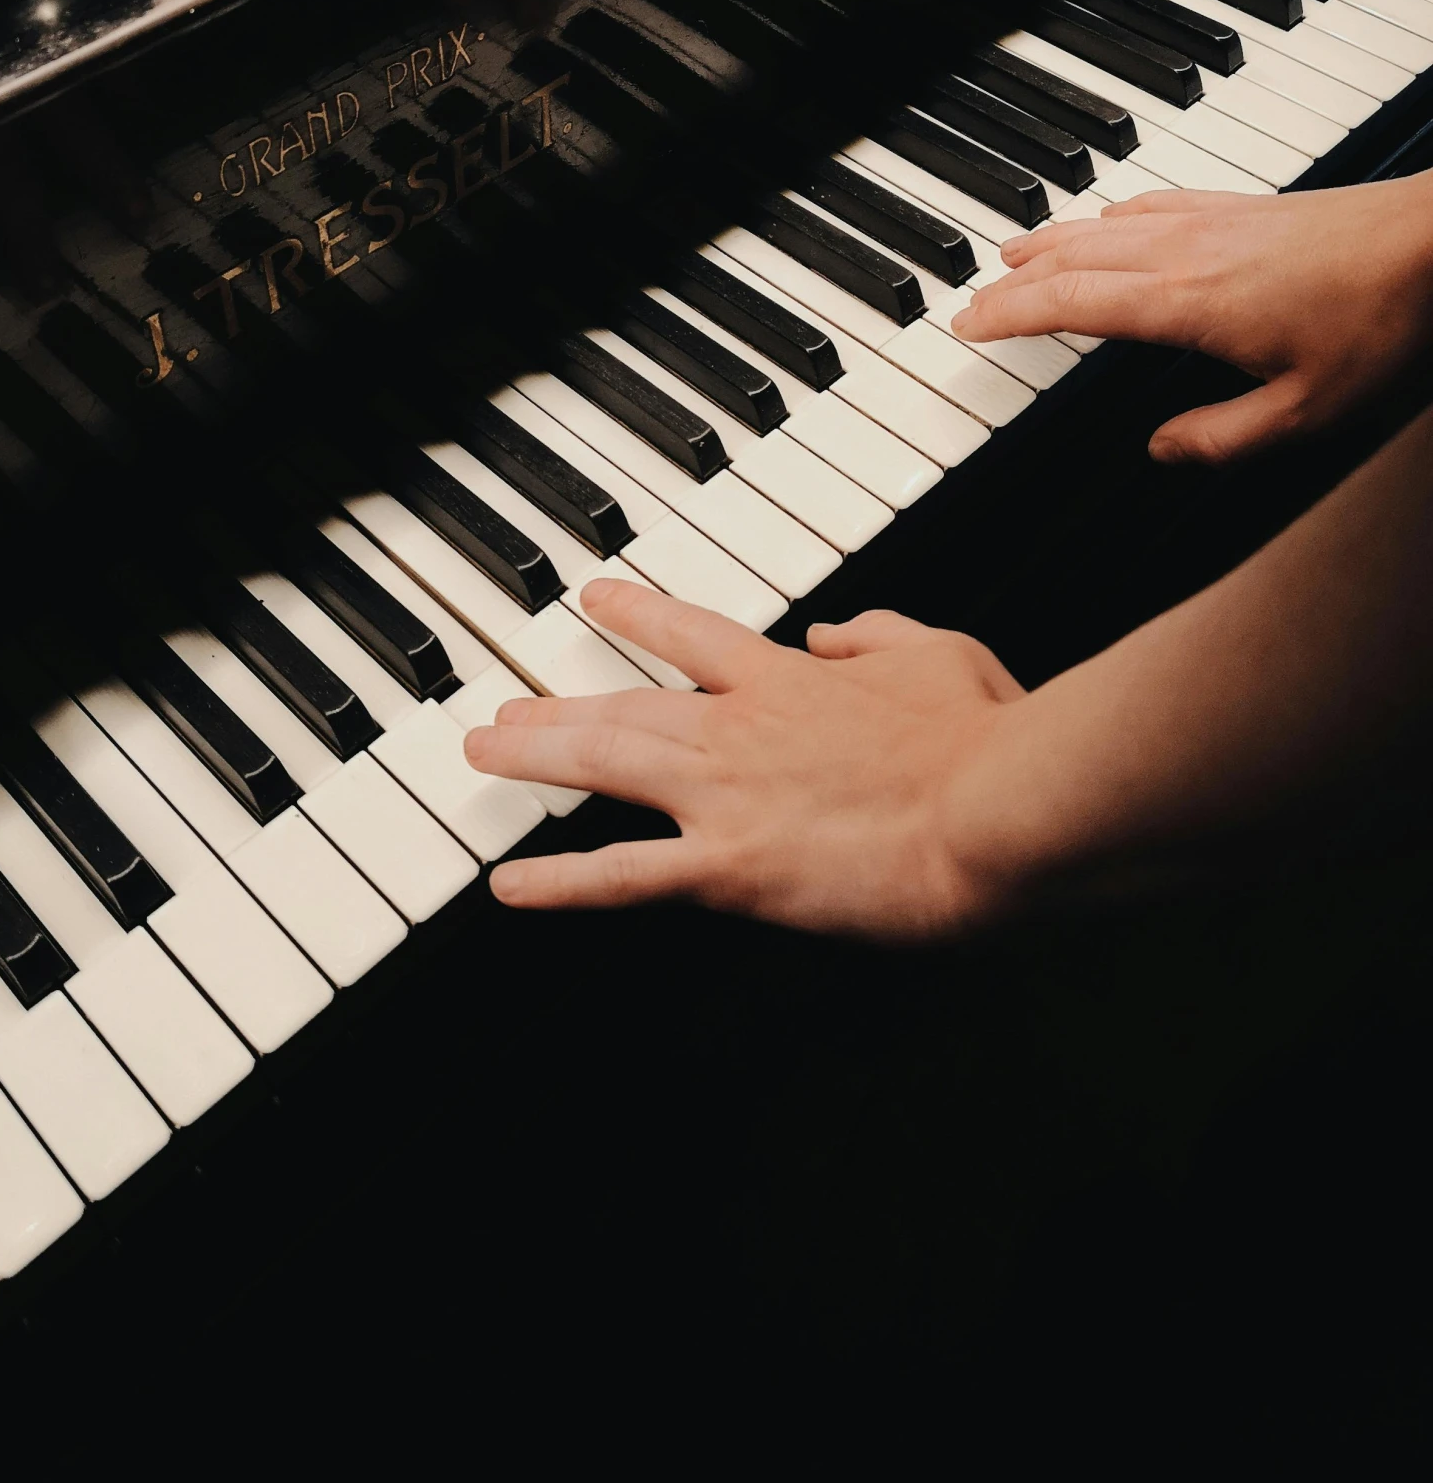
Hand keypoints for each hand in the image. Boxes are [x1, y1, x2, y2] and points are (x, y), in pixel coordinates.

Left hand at [469, 579, 1032, 937]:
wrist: (998, 807)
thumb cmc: (987, 737)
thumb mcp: (938, 651)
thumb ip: (875, 636)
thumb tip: (834, 632)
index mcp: (790, 678)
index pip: (691, 633)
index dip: (637, 614)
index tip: (595, 600)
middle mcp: (740, 727)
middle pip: (625, 705)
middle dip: (558, 705)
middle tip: (506, 707)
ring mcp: (727, 796)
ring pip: (604, 766)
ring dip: (535, 758)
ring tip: (484, 753)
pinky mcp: (733, 867)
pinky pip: (624, 877)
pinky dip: (560, 882)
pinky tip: (510, 883)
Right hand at [952, 175, 1432, 463]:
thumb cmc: (1380, 319)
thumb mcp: (1306, 411)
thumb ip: (1225, 438)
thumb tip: (1162, 450)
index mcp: (1185, 303)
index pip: (1069, 303)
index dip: (1009, 316)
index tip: (967, 324)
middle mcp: (1185, 252)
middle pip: (1071, 258)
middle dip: (1011, 281)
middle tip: (970, 299)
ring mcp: (1210, 220)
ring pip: (1102, 225)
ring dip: (1049, 240)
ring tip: (1012, 253)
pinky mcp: (1240, 205)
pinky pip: (1148, 205)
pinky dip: (1105, 217)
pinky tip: (1104, 220)